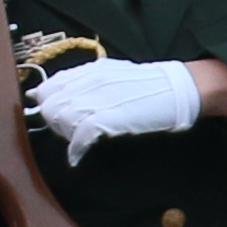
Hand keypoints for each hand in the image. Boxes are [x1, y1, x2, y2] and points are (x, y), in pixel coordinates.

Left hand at [31, 55, 205, 157]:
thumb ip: (89, 84)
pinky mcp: (109, 116)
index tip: (54, 117)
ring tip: (77, 142)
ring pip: (61, 119)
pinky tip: (78, 155)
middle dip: (53, 122)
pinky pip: (79, 134)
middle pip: (50, 106)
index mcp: (90, 71)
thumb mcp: (114, 76)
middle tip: (68, 133)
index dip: (47, 104)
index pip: (49, 87)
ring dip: (65, 135)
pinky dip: (75, 148)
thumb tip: (65, 95)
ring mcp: (99, 98)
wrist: (179, 89)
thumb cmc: (150, 86)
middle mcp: (90, 81)